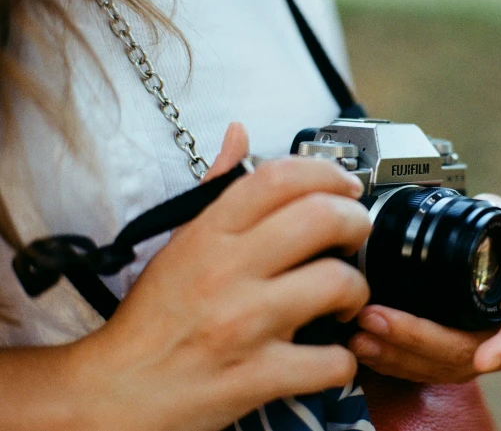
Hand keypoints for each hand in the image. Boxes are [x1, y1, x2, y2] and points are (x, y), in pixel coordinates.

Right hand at [67, 124, 372, 430]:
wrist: (117, 391)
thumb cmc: (153, 318)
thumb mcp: (178, 243)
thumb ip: (217, 189)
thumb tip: (240, 135)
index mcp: (210, 235)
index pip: (280, 177)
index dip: (327, 172)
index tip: (345, 186)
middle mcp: (227, 272)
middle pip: (323, 218)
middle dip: (356, 222)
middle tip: (354, 237)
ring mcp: (244, 324)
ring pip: (338, 283)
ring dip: (356, 291)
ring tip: (343, 299)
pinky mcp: (257, 376)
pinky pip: (331, 360)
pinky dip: (343, 359)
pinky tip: (329, 353)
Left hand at [348, 194, 500, 383]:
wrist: (448, 247)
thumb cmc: (480, 235)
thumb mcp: (500, 218)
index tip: (484, 360)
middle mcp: (496, 332)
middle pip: (464, 352)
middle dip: (419, 339)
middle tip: (378, 317)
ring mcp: (466, 348)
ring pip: (436, 366)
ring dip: (396, 353)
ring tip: (361, 332)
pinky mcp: (436, 357)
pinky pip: (416, 370)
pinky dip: (388, 361)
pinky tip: (363, 347)